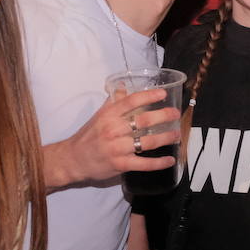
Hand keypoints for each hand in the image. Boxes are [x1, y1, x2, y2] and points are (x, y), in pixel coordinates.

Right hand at [45, 88, 179, 188]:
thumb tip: (124, 85)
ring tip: (176, 134)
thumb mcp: (99, 115)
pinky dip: (159, 163)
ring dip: (165, 138)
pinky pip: (144, 163)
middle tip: (176, 114)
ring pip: (147, 142)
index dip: (148, 96)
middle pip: (143, 121)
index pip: (131, 101)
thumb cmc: (88, 136)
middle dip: (163, 116)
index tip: (163, 93)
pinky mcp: (120, 164)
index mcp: (109, 115)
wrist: (73, 159)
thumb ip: (113, 101)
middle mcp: (113, 130)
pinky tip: (170, 160)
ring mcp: (117, 148)